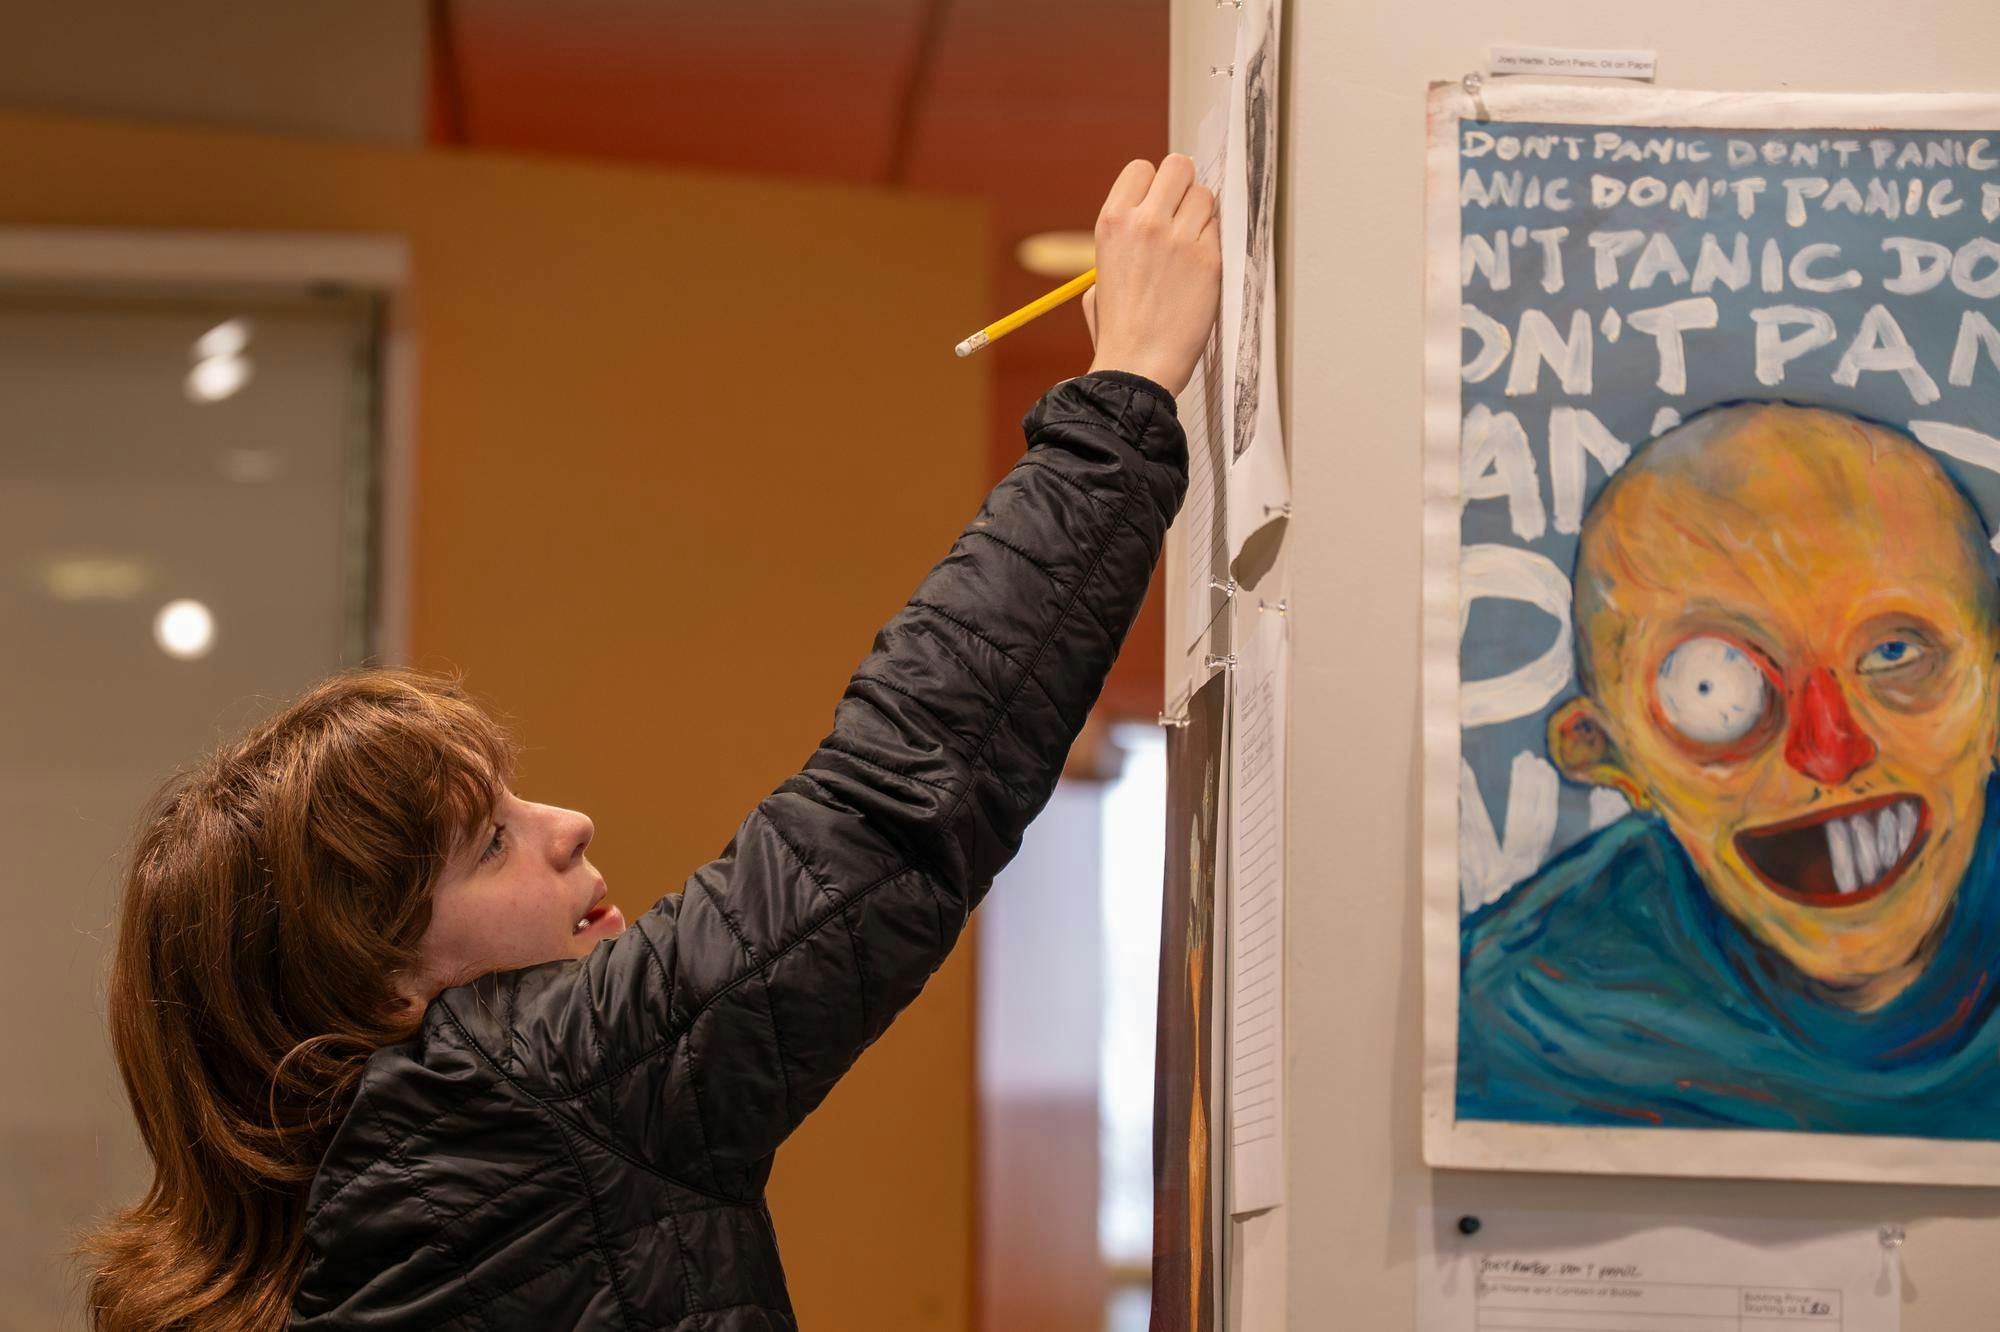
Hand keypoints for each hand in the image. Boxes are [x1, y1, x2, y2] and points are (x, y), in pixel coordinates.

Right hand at [1082, 155, 1221, 397]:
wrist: (1138, 366)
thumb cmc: (1118, 329)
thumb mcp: (1100, 277)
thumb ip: (1123, 243)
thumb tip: (1147, 223)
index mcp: (1112, 222)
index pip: (1142, 168)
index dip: (1153, 185)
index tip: (1158, 204)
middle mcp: (1145, 222)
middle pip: (1179, 166)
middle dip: (1183, 186)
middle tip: (1183, 214)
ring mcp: (1179, 239)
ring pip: (1205, 195)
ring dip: (1202, 215)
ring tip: (1192, 245)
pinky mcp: (1208, 260)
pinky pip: (1220, 230)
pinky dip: (1213, 244)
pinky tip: (1201, 268)